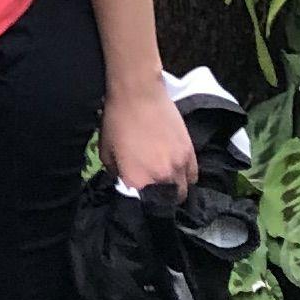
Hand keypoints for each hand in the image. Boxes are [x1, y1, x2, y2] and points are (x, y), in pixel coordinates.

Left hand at [103, 81, 197, 201]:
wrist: (138, 93)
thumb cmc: (117, 120)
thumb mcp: (106, 151)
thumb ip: (115, 173)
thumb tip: (125, 180)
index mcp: (137, 181)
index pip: (142, 205)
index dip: (140, 203)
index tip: (138, 196)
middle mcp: (161, 179)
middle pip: (166, 204)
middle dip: (159, 202)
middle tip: (152, 191)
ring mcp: (178, 167)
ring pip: (182, 192)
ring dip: (174, 191)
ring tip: (166, 183)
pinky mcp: (190, 153)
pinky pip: (193, 176)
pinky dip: (186, 178)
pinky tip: (178, 172)